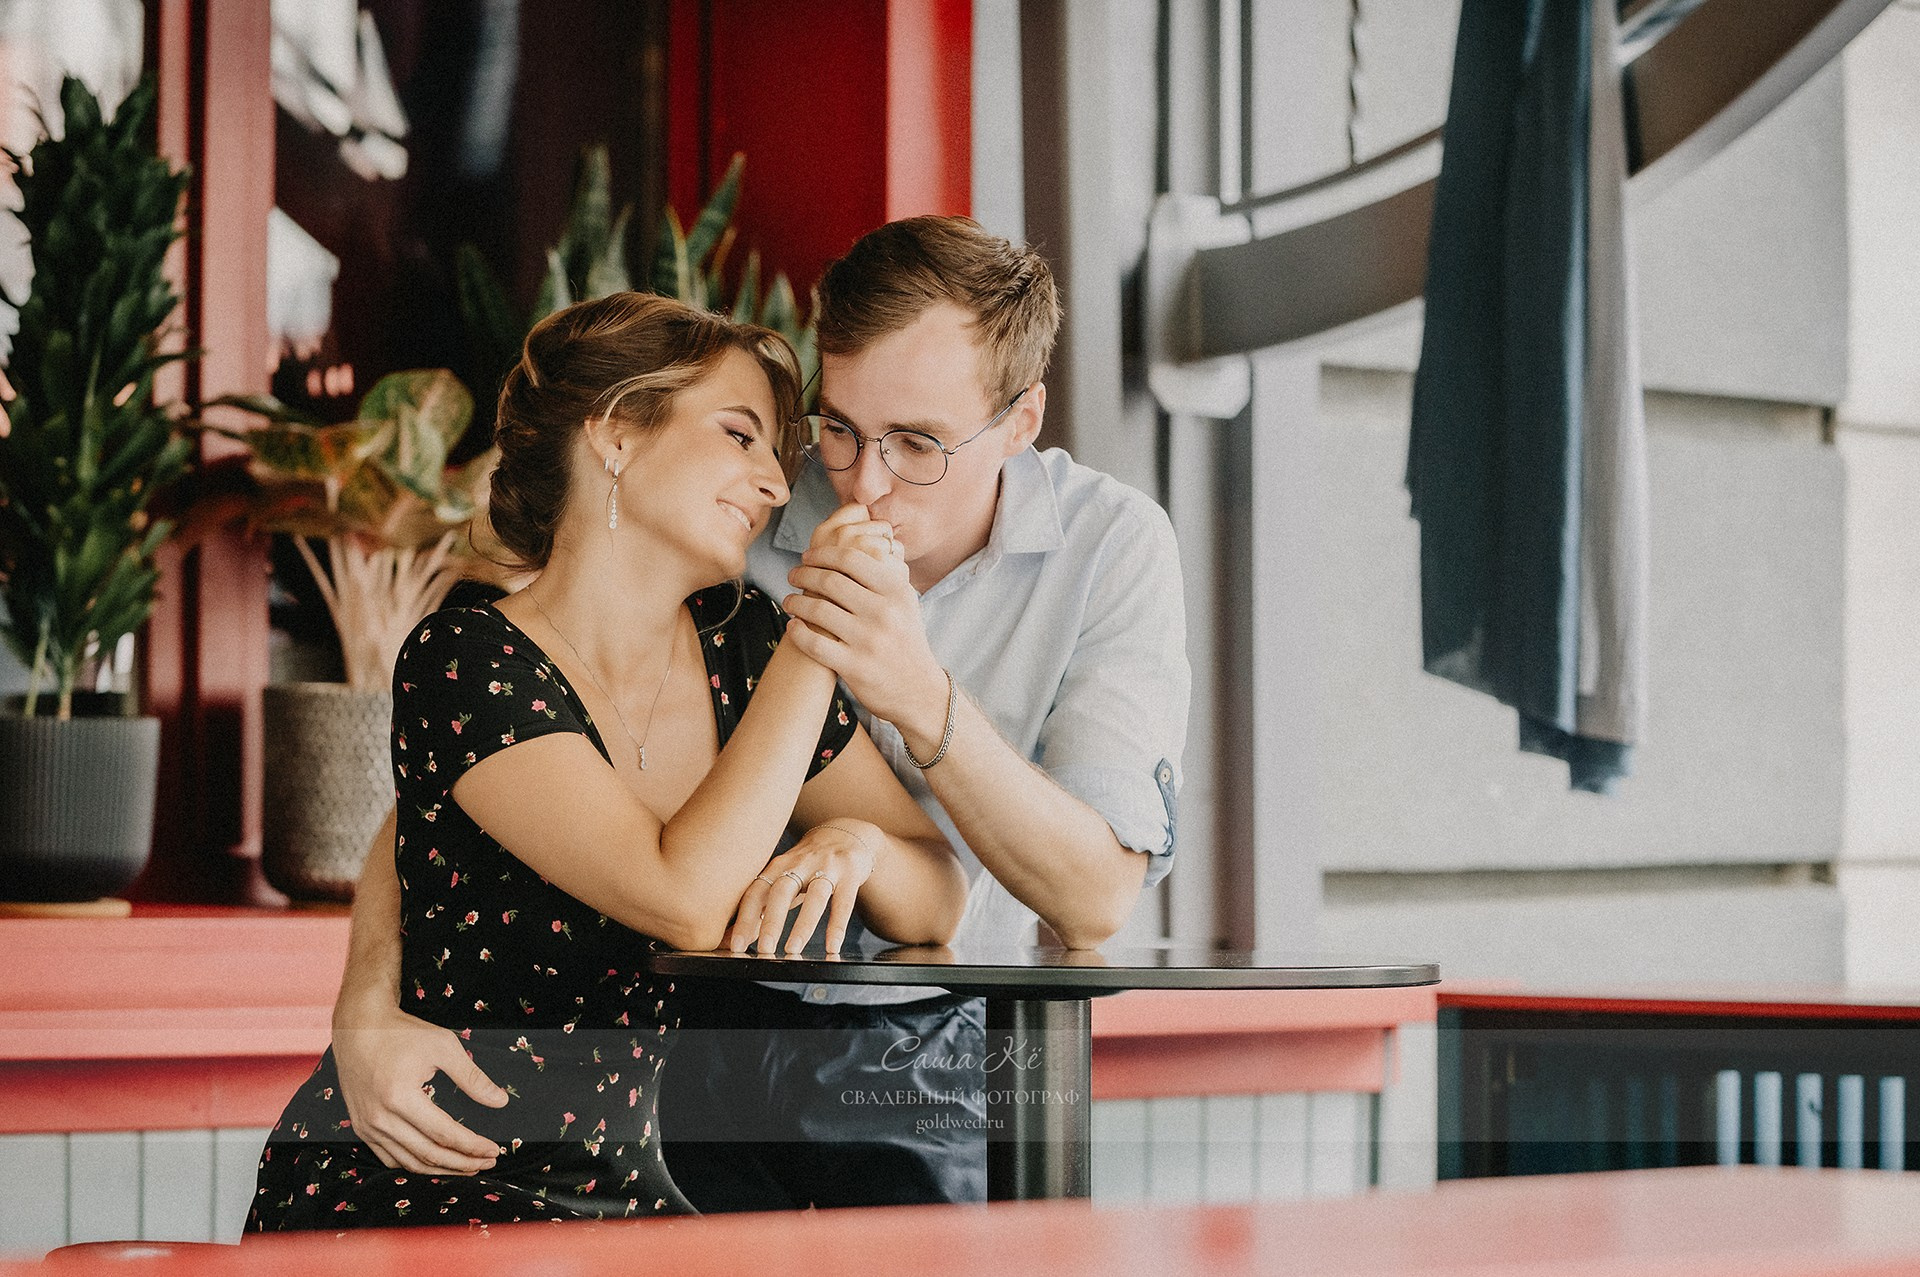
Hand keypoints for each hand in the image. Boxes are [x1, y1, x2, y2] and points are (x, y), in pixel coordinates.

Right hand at [333, 998, 507, 1174]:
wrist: (357, 1026)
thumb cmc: (401, 1032)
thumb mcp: (443, 1046)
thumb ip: (472, 1077)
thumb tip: (499, 1101)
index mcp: (400, 1097)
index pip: (444, 1134)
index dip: (473, 1147)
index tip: (494, 1151)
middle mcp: (380, 1118)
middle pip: (428, 1155)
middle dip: (463, 1163)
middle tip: (488, 1163)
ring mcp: (367, 1126)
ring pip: (409, 1163)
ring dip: (441, 1170)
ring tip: (468, 1167)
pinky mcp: (361, 1128)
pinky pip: (390, 1158)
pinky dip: (415, 1165)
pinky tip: (436, 1163)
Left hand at [725, 820, 881, 953]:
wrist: (846, 833)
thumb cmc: (808, 865)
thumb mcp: (783, 880)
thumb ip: (761, 908)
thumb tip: (731, 941)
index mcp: (778, 866)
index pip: (756, 892)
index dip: (745, 918)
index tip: (737, 945)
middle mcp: (800, 864)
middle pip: (781, 891)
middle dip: (771, 921)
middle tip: (764, 949)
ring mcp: (827, 867)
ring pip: (815, 897)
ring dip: (803, 925)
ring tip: (793, 949)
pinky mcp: (850, 874)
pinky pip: (844, 902)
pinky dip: (837, 926)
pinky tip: (833, 946)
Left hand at [781, 504, 944, 737]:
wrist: (918, 690)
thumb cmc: (906, 641)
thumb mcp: (905, 603)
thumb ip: (883, 574)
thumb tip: (855, 541)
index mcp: (896, 590)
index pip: (851, 558)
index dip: (823, 554)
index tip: (808, 556)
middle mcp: (883, 612)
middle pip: (830, 580)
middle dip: (803, 574)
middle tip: (793, 575)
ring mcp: (868, 640)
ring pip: (817, 609)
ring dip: (795, 602)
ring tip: (789, 600)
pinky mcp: (853, 666)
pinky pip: (813, 643)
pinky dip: (797, 632)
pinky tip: (792, 627)